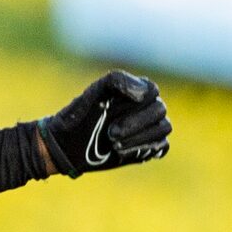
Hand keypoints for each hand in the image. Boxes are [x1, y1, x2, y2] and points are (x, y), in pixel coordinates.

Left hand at [36, 71, 170, 175]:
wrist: (68, 146)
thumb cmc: (80, 117)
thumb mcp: (93, 93)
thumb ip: (117, 80)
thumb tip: (143, 92)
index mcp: (135, 90)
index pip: (152, 90)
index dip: (136, 102)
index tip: (112, 109)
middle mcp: (146, 107)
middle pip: (159, 110)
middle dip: (135, 124)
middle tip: (110, 133)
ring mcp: (149, 127)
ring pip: (163, 128)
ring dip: (139, 138)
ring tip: (115, 144)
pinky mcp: (149, 147)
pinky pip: (162, 147)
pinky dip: (145, 148)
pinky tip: (124, 151)